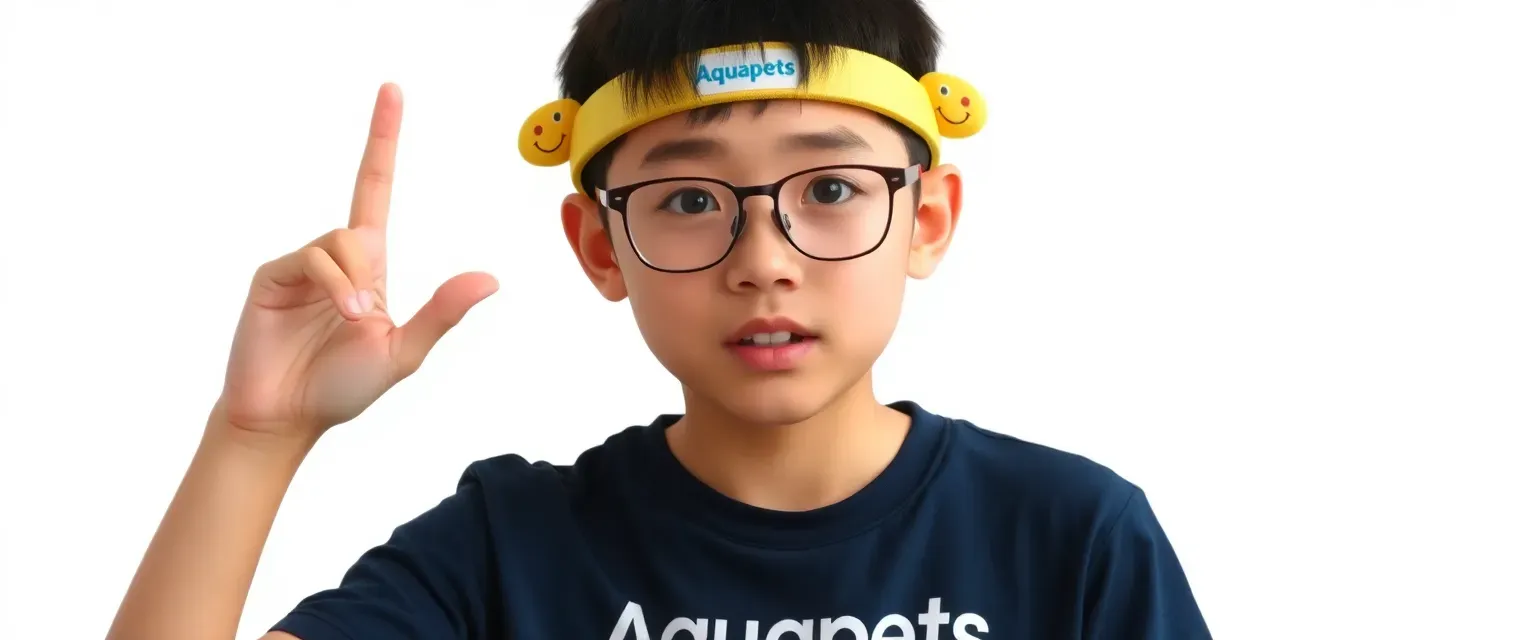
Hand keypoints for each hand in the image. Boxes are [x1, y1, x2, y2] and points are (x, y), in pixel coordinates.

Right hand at [217, 83, 497, 440]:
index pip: (375, 187)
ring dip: (357, 281)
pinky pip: (313, 257)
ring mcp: (302, 265)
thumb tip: (491, 279)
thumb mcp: (403, 351)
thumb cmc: (341, 388)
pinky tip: (341, 313)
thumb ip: (442, 313)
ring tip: (353, 321)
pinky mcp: (272, 276)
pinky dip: (336, 284)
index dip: (382, 140)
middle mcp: (336, 256)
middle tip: (368, 312)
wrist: (287, 418)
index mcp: (369, 267)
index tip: (391, 91)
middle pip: (364, 209)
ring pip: (344, 239)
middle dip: (373, 220)